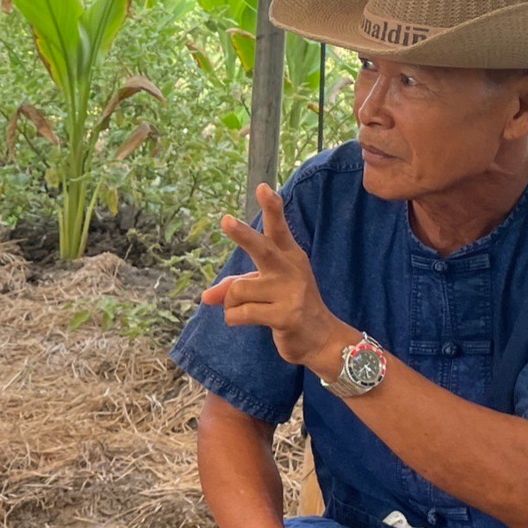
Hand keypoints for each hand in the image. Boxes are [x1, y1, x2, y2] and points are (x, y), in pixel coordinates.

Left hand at [200, 185, 349, 367]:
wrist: (322, 340)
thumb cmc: (288, 308)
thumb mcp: (264, 291)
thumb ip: (236, 287)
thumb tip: (206, 296)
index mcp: (290, 256)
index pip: (279, 228)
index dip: (272, 208)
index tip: (263, 188)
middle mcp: (291, 270)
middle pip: (261, 248)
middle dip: (242, 235)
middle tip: (225, 221)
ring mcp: (290, 293)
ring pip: (237, 290)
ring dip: (232, 304)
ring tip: (249, 311)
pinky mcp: (285, 316)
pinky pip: (240, 313)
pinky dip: (235, 319)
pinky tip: (250, 322)